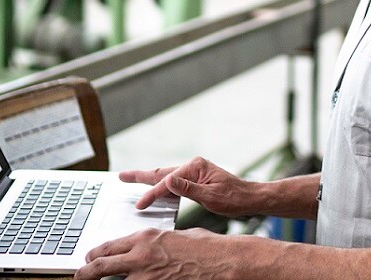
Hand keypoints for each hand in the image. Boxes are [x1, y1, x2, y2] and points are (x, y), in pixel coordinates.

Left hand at [74, 228, 229, 279]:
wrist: (223, 261)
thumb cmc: (206, 248)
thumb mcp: (176, 237)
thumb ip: (157, 242)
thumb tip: (149, 248)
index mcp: (145, 238)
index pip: (108, 247)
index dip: (95, 255)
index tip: (90, 260)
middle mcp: (140, 256)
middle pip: (100, 266)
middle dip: (86, 273)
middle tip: (80, 277)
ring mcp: (145, 277)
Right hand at [122, 157, 254, 217]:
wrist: (249, 198)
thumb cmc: (234, 198)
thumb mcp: (211, 196)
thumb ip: (189, 189)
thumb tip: (168, 180)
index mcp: (196, 167)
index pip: (168, 182)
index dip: (152, 194)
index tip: (140, 205)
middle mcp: (193, 166)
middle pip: (161, 172)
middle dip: (140, 176)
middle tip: (121, 176)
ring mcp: (194, 171)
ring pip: (165, 176)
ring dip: (148, 179)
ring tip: (130, 179)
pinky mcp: (195, 179)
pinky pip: (173, 182)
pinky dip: (160, 185)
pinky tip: (154, 189)